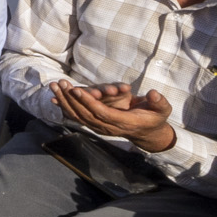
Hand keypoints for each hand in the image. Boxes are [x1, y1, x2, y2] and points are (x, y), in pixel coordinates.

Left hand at [52, 80, 179, 152]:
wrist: (148, 133)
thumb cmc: (155, 117)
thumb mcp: (162, 109)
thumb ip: (159, 102)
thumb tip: (153, 94)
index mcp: (124, 123)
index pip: (101, 113)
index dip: (88, 102)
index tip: (76, 90)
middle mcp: (109, 128)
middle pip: (85, 115)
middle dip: (71, 99)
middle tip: (60, 84)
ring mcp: (101, 128)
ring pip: (78, 117)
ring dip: (64, 102)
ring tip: (55, 86)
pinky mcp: (96, 126)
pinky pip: (78, 118)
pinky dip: (66, 107)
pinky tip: (55, 96)